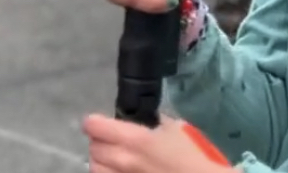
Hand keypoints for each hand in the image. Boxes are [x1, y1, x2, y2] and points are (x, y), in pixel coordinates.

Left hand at [85, 115, 233, 172]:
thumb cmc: (193, 156)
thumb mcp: (177, 129)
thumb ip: (155, 122)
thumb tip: (148, 119)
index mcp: (135, 139)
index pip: (96, 126)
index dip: (94, 122)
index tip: (98, 122)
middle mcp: (123, 160)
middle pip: (93, 148)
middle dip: (98, 141)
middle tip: (108, 139)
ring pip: (94, 168)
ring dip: (100, 160)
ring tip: (110, 158)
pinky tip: (118, 171)